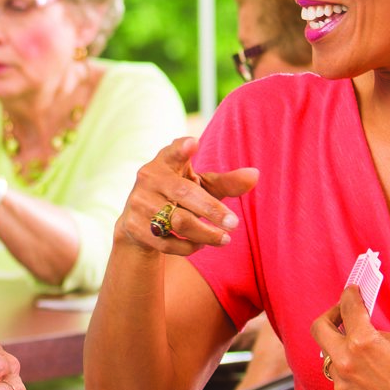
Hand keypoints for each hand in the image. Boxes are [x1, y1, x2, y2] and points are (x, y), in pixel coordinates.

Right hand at [116, 135, 257, 257]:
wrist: (137, 223)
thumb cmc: (178, 197)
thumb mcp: (200, 186)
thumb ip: (227, 182)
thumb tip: (255, 174)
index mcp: (165, 161)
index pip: (173, 152)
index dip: (182, 148)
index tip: (193, 143)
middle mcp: (149, 178)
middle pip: (184, 194)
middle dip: (212, 210)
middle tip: (235, 224)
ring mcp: (139, 203)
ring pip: (178, 222)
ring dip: (205, 234)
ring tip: (224, 239)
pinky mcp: (134, 227)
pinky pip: (168, 242)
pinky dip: (189, 246)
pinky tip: (200, 244)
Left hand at [312, 287, 389, 389]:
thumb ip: (376, 332)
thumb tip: (363, 327)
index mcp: (362, 342)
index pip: (347, 308)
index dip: (350, 295)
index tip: (351, 292)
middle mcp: (345, 363)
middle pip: (319, 330)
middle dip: (330, 316)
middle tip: (342, 314)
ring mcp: (343, 384)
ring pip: (331, 357)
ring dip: (342, 349)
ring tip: (362, 350)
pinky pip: (341, 379)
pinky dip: (350, 372)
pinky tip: (370, 374)